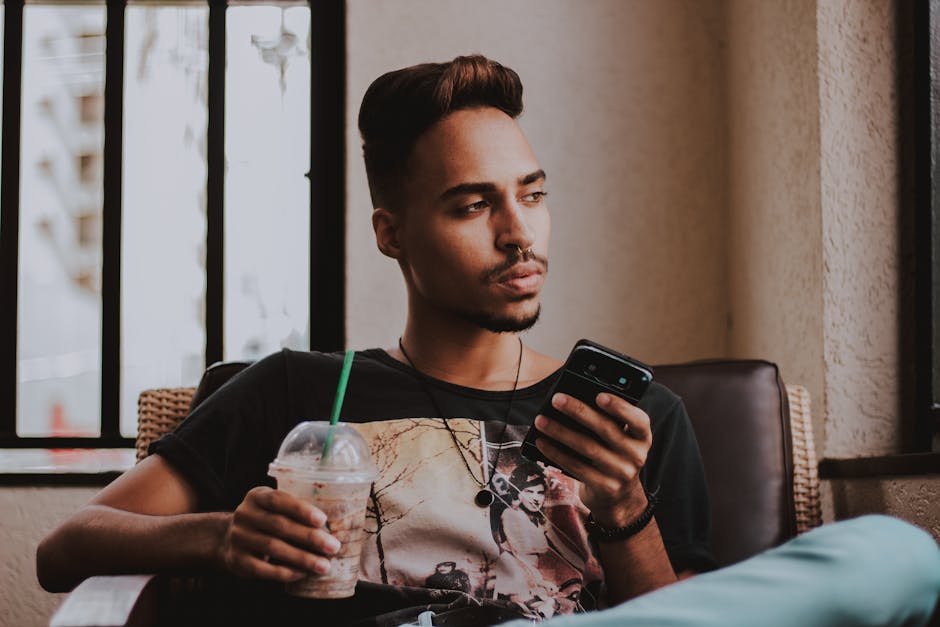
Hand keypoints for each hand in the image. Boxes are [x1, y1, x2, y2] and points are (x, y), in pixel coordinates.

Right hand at [218, 486, 340, 581]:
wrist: (227, 538)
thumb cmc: (265, 520)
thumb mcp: (273, 507)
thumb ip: (294, 511)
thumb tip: (332, 526)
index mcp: (257, 496)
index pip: (278, 500)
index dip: (301, 509)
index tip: (323, 520)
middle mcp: (244, 515)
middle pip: (279, 526)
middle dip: (309, 537)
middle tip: (333, 547)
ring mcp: (238, 538)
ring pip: (273, 548)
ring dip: (302, 558)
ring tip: (324, 565)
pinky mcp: (237, 560)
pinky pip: (263, 569)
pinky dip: (285, 572)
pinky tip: (303, 574)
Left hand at [534, 392, 651, 525]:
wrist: (620, 497)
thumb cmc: (614, 455)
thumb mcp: (621, 439)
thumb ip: (608, 421)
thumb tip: (572, 401)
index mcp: (642, 437)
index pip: (637, 420)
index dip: (620, 407)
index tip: (599, 396)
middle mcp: (636, 455)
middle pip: (606, 429)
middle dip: (579, 411)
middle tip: (557, 399)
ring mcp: (622, 473)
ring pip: (587, 448)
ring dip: (560, 432)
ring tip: (541, 421)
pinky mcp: (605, 487)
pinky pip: (576, 467)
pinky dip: (556, 453)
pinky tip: (542, 442)